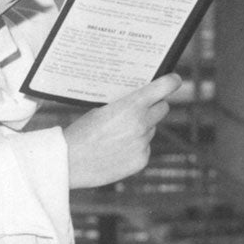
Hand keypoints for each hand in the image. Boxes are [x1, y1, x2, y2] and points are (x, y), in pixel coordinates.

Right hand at [65, 74, 183, 188]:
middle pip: (163, 108)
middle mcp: (142, 124)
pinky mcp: (141, 160)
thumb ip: (126, 105)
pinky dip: (135, 147)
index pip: (164, 87)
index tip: (174, 80)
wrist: (69, 162)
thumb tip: (141, 102)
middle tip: (139, 109)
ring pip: (152, 129)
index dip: (171, 82)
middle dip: (153, 107)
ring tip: (117, 135)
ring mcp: (143, 144)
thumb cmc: (81, 133)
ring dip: (141, 129)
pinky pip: (145, 147)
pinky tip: (117, 150)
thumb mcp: (101, 110)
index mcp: (131, 106)